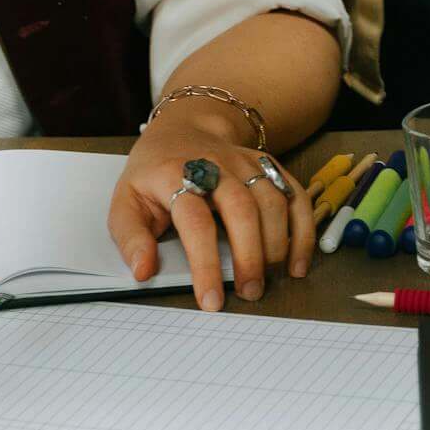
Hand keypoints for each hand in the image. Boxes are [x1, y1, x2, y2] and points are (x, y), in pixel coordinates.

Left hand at [107, 101, 315, 310]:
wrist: (184, 128)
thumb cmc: (154, 173)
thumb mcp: (126, 201)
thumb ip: (130, 237)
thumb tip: (143, 270)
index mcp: (176, 175)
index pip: (194, 221)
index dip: (205, 263)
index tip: (211, 301)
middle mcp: (216, 166)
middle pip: (241, 208)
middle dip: (250, 256)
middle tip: (249, 293)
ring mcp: (246, 163)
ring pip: (272, 200)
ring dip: (277, 245)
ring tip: (268, 281)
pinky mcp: (268, 166)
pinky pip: (295, 194)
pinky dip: (303, 229)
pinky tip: (298, 261)